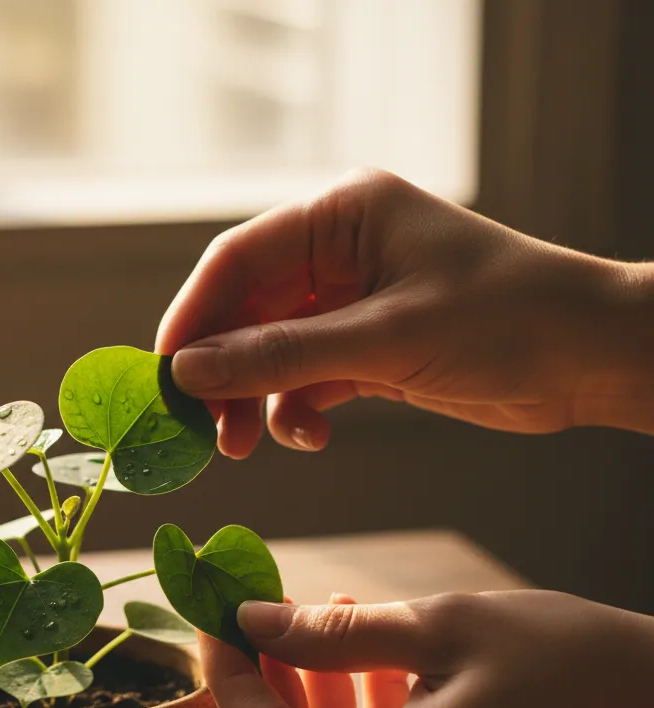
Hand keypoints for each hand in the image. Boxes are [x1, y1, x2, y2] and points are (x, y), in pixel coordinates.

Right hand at [156, 168, 653, 457]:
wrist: (591, 359)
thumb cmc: (506, 320)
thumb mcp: (383, 338)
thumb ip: (280, 356)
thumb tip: (187, 371)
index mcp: (342, 216)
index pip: (237, 260)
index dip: (192, 317)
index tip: (162, 375)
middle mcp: (340, 254)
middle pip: (247, 311)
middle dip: (221, 370)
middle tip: (199, 428)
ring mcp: (352, 304)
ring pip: (272, 352)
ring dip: (253, 399)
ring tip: (242, 446)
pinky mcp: (369, 350)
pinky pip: (307, 380)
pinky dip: (297, 411)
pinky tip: (309, 435)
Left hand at [199, 590, 653, 707]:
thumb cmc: (566, 654)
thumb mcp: (441, 625)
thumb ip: (333, 633)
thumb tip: (252, 623)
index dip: (231, 679)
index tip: (218, 621)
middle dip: (262, 689)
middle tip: (265, 621)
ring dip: (305, 700)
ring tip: (319, 626)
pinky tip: (370, 660)